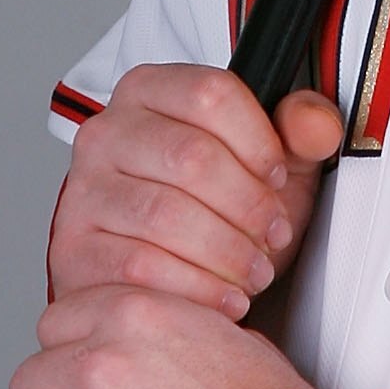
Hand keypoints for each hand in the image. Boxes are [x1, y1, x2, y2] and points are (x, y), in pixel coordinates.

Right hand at [51, 67, 346, 317]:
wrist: (175, 270)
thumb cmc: (223, 210)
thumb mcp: (273, 164)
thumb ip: (301, 131)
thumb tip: (314, 122)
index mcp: (150, 92)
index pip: (210, 92)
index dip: (259, 141)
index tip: (278, 177)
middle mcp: (106, 132)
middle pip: (191, 156)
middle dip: (248, 205)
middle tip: (274, 235)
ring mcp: (82, 191)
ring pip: (165, 214)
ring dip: (227, 252)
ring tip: (255, 270)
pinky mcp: (75, 249)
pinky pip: (139, 266)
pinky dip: (196, 288)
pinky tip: (225, 296)